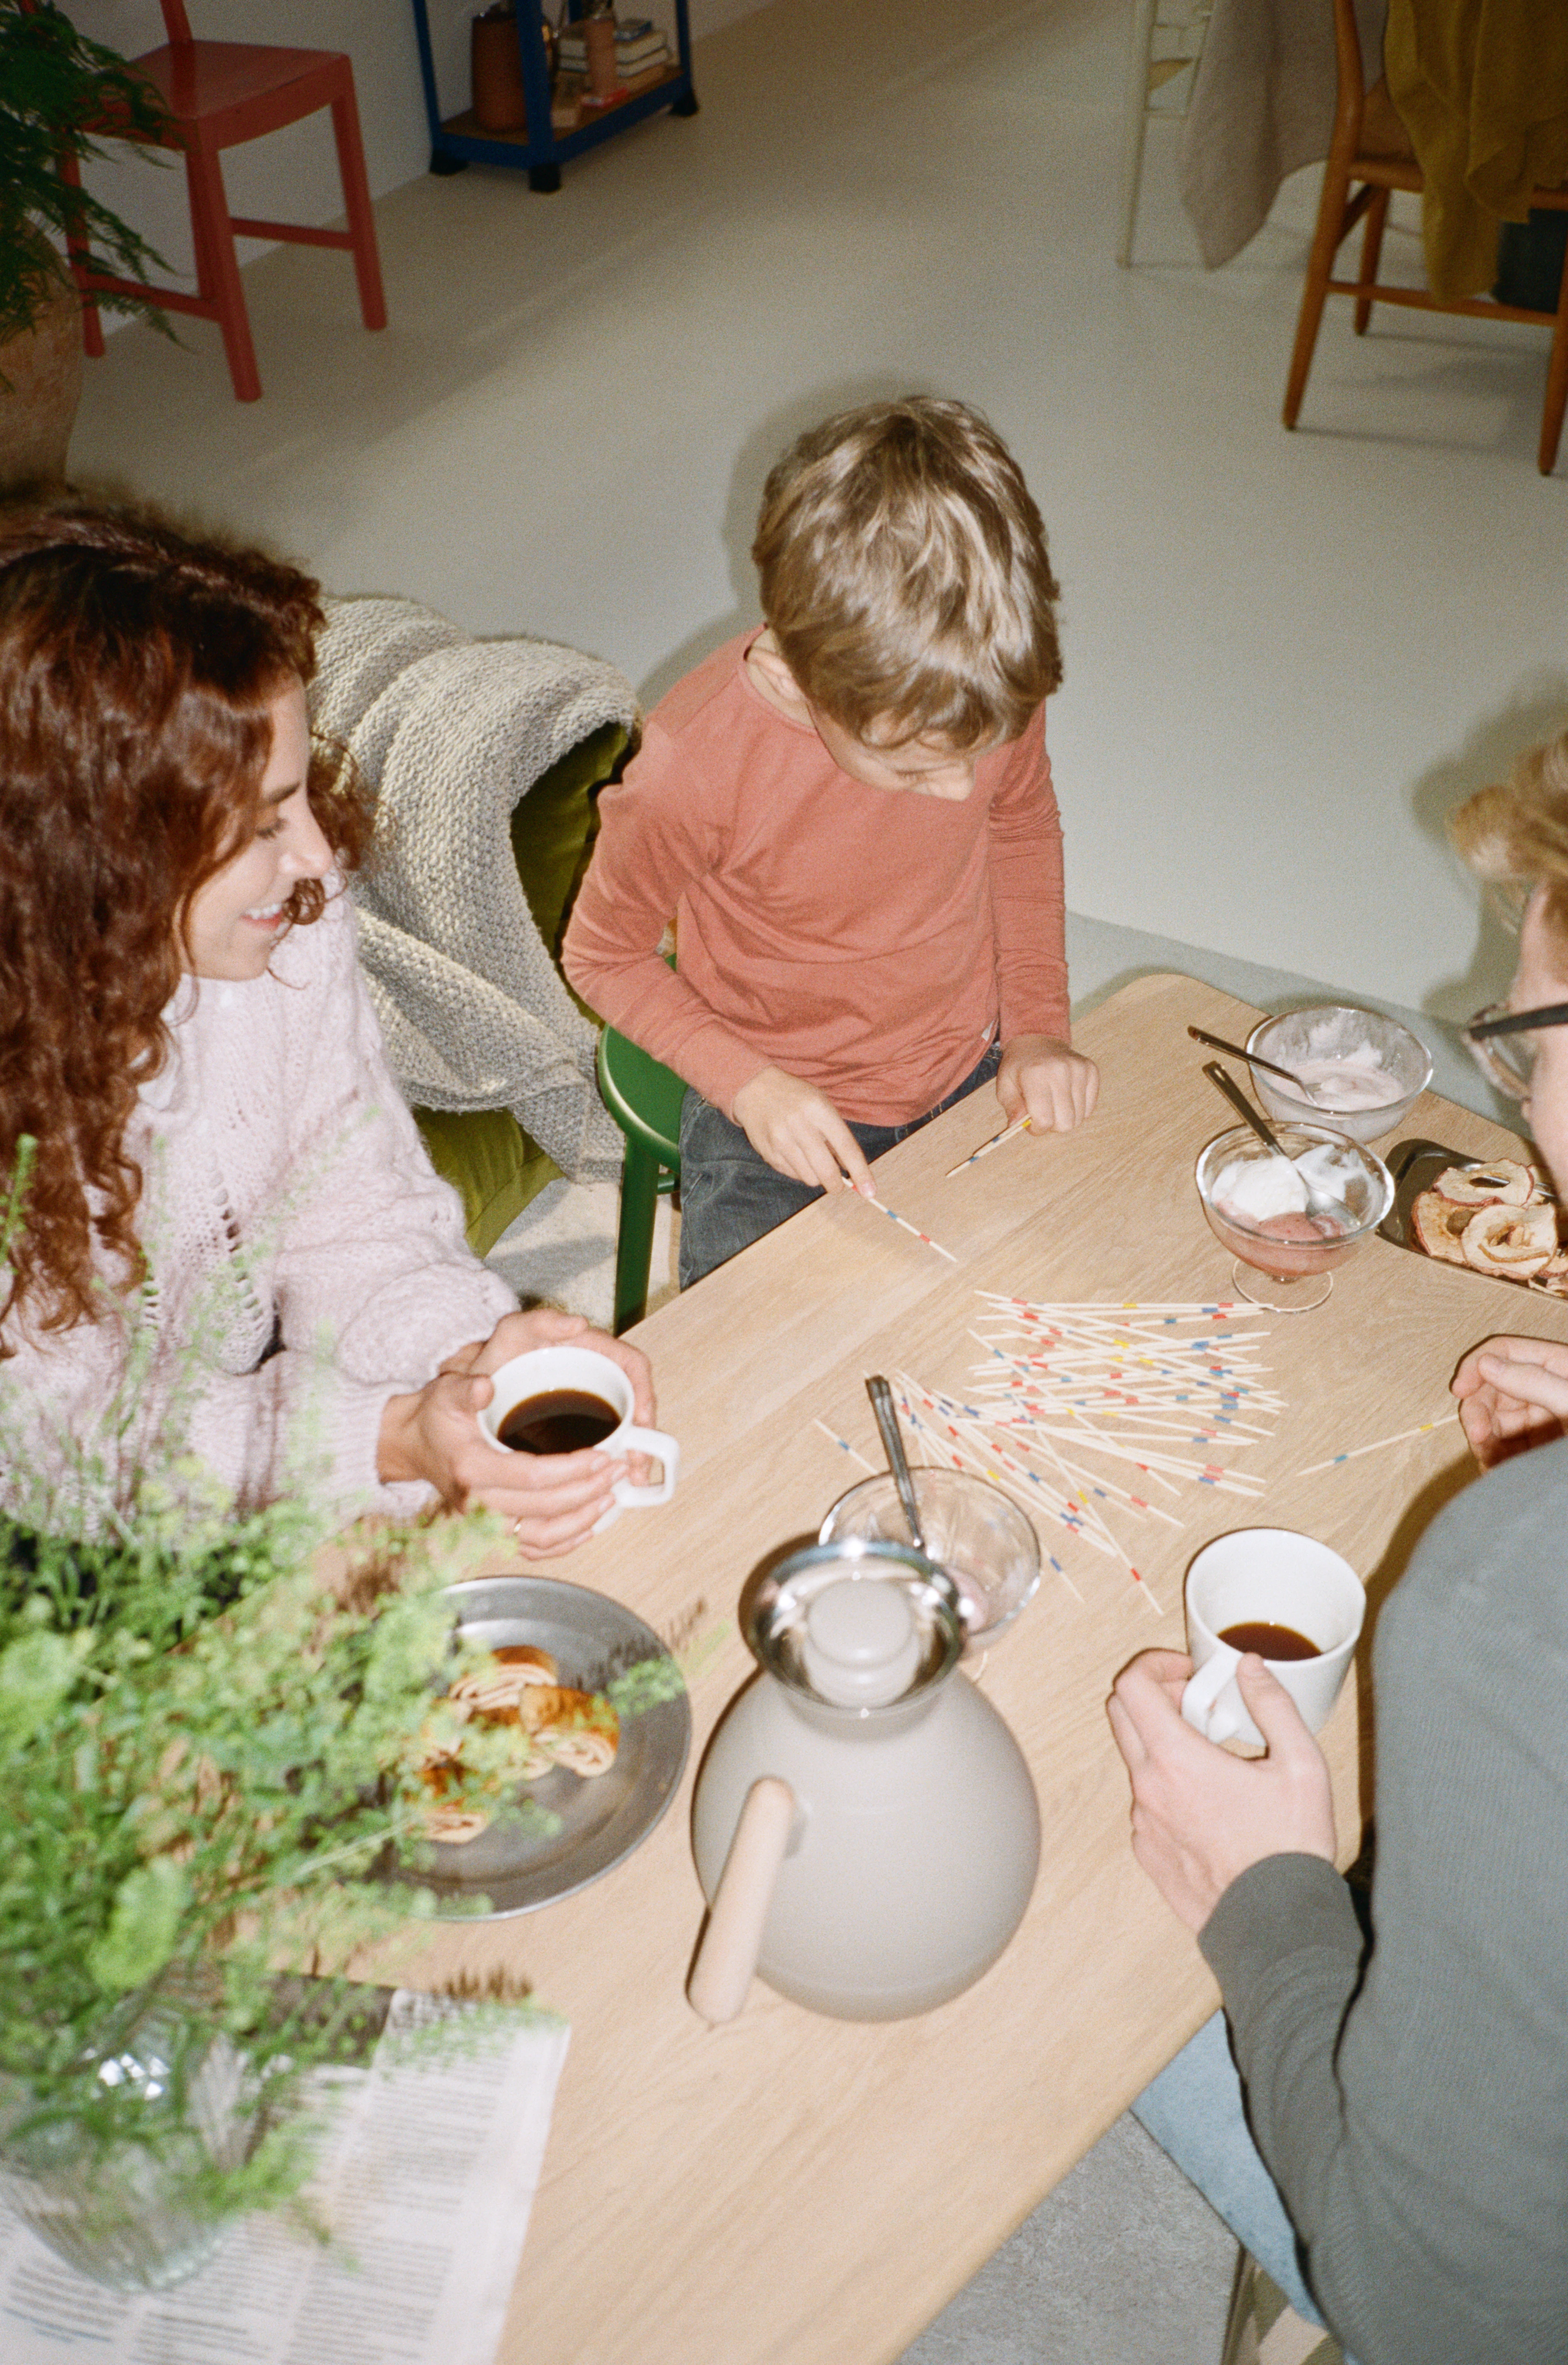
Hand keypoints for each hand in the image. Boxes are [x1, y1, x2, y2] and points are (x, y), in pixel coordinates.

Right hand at [380, 1308, 657, 1557]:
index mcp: (472, 1470)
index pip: (531, 1476)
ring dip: (582, 1520)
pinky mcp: (491, 1532)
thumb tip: (485, 1387)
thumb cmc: (436, 1419)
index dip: (572, 1469)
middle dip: (588, 1491)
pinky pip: (533, 1548)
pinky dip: (564, 1542)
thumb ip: (465, 1389)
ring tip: (611, 1496)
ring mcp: (485, 1524)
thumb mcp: (446, 1394)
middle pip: (544, 1509)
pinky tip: (589, 1525)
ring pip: (543, 1537)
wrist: (414, 1446)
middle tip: (617, 1470)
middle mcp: (478, 1504)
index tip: (602, 1456)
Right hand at [731, 1065, 872, 1193]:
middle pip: (826, 1170)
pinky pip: (792, 1175)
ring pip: (809, 1177)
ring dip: (816, 1176)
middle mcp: (799, 1125)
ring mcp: (781, 1140)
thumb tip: (849, 1169)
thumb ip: (836, 1135)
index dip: (860, 1172)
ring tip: (811, 1160)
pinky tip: (795, 1155)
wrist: (755, 1089)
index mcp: (819, 1110)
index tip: (869, 1191)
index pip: (846, 1147)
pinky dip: (799, 1171)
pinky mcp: (768, 1152)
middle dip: (836, 1184)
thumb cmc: (796, 1098)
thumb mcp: (821, 1105)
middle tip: (838, 1185)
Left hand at [996, 1035, 1098, 1133]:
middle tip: (1043, 1113)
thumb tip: (1017, 1126)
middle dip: (1053, 1125)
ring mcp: (1080, 1069)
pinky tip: (1066, 1097)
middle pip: (1065, 1122)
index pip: (1044, 1119)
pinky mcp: (1092, 1070)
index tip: (1032, 1123)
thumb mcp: (1005, 1086)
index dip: (1037, 1128)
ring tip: (1054, 1103)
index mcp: (1036, 1075)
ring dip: (1065, 1117)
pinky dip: (1078, 1109)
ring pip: (1079, 1118)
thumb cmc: (1019, 1067)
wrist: (1037, 1040)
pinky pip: (1090, 1107)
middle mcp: (1061, 1070)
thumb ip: (1012, 1108)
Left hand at [1105, 1649, 1336, 1931]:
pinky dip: (1169, 1787)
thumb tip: (1249, 1665)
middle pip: (1122, 1714)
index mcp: (1176, 1759)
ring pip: (1137, 1761)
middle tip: (1201, 1707)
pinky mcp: (1147, 1852)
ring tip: (1217, 1761)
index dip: (1155, 1665)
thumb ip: (1272, 1704)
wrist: (1275, 1926)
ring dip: (1166, 1746)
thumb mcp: (1301, 1764)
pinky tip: (1211, 1803)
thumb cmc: (1289, 1847)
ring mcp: (1143, 1822)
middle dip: (1156, 1697)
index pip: (1132, 1685)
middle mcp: (1148, 1787)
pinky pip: (1147, 1803)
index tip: (1190, 1672)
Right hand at [1450, 1333, 1567, 1466]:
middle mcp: (1547, 1390)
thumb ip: (1533, 1381)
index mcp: (1557, 1366)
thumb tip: (1486, 1365)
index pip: (1505, 1351)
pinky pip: (1507, 1448)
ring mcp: (1544, 1420)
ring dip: (1485, 1439)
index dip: (1477, 1366)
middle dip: (1479, 1410)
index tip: (1459, 1390)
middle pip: (1494, 1388)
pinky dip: (1496, 1458)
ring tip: (1491, 1461)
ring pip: (1496, 1420)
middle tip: (1477, 1436)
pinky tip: (1496, 1473)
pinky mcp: (1541, 1449)